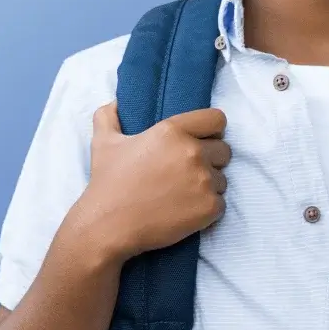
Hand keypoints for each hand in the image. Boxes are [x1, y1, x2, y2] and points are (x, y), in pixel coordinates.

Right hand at [76, 102, 230, 261]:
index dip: (211, 130)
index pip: (217, 119)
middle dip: (210, 160)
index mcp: (173, 130)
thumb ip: (109, 116)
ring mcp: (203, 180)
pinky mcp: (209, 207)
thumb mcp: (104, 143)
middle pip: (224, 150)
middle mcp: (192, 152)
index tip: (202, 141)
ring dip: (208, 186)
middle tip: (187, 173)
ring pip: (222, 179)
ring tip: (182, 195)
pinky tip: (185, 211)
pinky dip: (207, 209)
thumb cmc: (108, 184)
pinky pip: (220, 204)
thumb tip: (115, 102)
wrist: (107, 227)